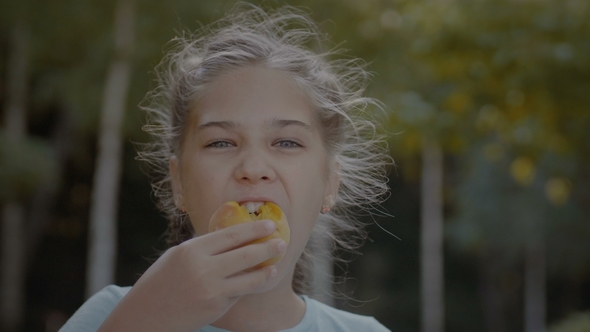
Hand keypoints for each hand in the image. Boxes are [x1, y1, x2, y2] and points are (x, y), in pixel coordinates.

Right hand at [97, 219, 285, 330]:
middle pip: (245, 254)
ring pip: (249, 278)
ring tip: (275, 263)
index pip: (231, 235)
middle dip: (267, 246)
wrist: (145, 316)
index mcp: (192, 250)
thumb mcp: (178, 256)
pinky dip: (248, 285)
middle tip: (282, 241)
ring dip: (266, 269)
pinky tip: (257, 280)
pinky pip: (238, 293)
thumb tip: (234, 236)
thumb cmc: (161, 282)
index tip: (270, 223)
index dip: (254, 228)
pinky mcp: (216, 308)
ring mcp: (211, 290)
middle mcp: (203, 269)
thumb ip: (205, 247)